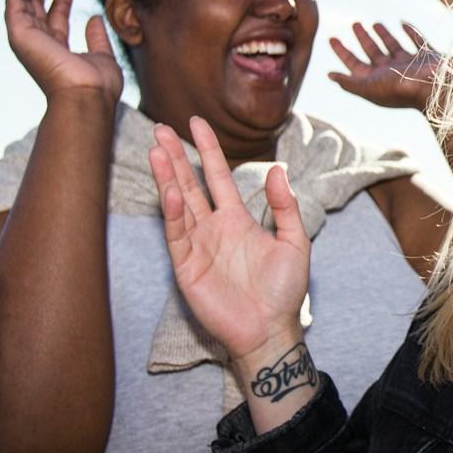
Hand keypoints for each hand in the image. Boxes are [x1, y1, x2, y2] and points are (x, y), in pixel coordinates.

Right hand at [5, 0, 124, 102]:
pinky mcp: (19, 32)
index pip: (57, 12)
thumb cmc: (97, 85)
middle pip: (37, 1)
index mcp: (56, 48)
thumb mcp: (102, 57)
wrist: (86, 96)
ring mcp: (27, 37)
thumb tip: (95, 17)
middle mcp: (38, 42)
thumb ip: (96, 38)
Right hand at [149, 117, 309, 364]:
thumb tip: (278, 169)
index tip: (195, 123)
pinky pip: (176, 234)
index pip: (217, 176)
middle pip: (190, 184)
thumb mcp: (295, 242)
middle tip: (161, 128)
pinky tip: (169, 190)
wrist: (271, 330)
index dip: (207, 149)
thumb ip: (285, 207)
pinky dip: (171, 212)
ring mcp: (197, 245)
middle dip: (176, 157)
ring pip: (178, 204)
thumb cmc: (285, 291)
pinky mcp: (186, 265)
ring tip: (157, 150)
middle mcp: (213, 227)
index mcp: (237, 218)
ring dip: (167, 177)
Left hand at [327, 21, 444, 111]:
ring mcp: (411, 64)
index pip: (354, 64)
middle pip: (372, 53)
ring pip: (393, 46)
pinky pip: (417, 40)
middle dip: (362, 39)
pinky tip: (403, 22)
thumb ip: (350, 82)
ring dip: (384, 35)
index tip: (332, 37)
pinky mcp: (427, 56)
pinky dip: (410, 32)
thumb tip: (329, 75)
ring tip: (374, 22)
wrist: (439, 89)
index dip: (342, 52)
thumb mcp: (370, 87)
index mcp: (377, 80)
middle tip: (354, 23)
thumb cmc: (403, 90)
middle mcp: (392, 72)